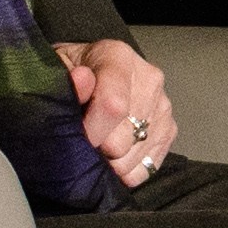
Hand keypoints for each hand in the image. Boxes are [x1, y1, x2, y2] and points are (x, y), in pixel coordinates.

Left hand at [59, 37, 175, 188]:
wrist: (90, 73)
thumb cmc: (71, 74)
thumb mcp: (57, 69)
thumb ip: (66, 79)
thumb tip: (81, 81)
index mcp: (119, 58)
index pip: (113, 105)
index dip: (92, 131)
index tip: (76, 139)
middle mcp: (148, 79)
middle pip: (125, 136)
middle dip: (99, 149)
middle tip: (82, 141)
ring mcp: (162, 106)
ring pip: (134, 155)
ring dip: (111, 162)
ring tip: (97, 145)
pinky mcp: (169, 129)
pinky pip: (147, 167)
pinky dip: (126, 170)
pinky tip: (113, 156)